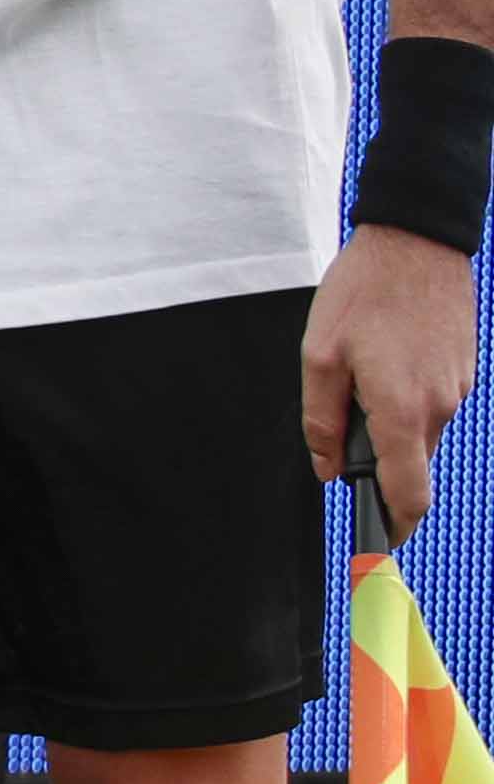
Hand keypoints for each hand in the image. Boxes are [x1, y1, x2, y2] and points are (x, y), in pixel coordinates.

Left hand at [310, 223, 478, 534]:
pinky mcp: (464, 370)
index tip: (378, 542)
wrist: (418, 241)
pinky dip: (407, 396)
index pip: (410, 493)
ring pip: (420, 430)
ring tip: (362, 372)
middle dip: (381, 460)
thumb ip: (321, 419)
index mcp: (401, 409)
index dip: (393, 526)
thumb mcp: (319, 354)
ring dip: (391, 421)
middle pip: (411, 462)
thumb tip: (327, 467)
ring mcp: (458, 388)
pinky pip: (432, 402)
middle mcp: (438, 407)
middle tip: (345, 425)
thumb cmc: (363, 291)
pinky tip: (386, 357)